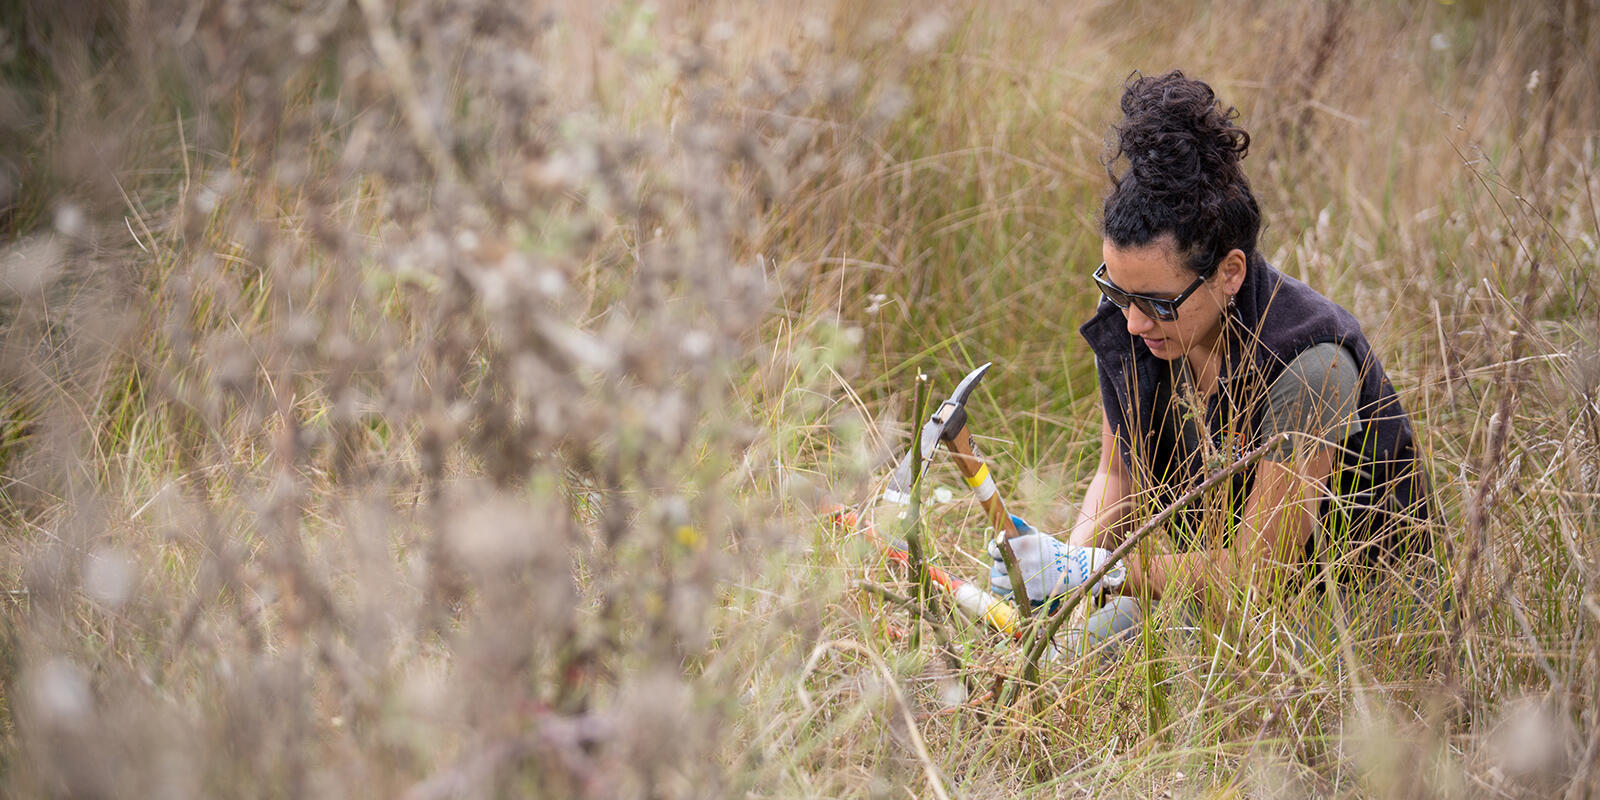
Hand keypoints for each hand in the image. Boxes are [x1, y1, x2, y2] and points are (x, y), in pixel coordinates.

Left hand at [988, 530, 1115, 602]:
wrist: (1073, 569)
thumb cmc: (1051, 550)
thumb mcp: (1037, 537)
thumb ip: (1019, 532)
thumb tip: (1001, 526)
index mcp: (1025, 544)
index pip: (997, 548)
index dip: (994, 550)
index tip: (995, 551)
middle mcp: (1025, 561)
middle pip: (999, 565)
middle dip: (1001, 564)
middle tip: (1005, 563)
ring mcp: (1028, 578)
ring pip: (1001, 580)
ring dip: (1000, 578)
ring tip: (1002, 576)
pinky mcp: (1031, 592)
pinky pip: (1010, 593)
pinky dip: (1009, 590)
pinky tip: (1011, 586)